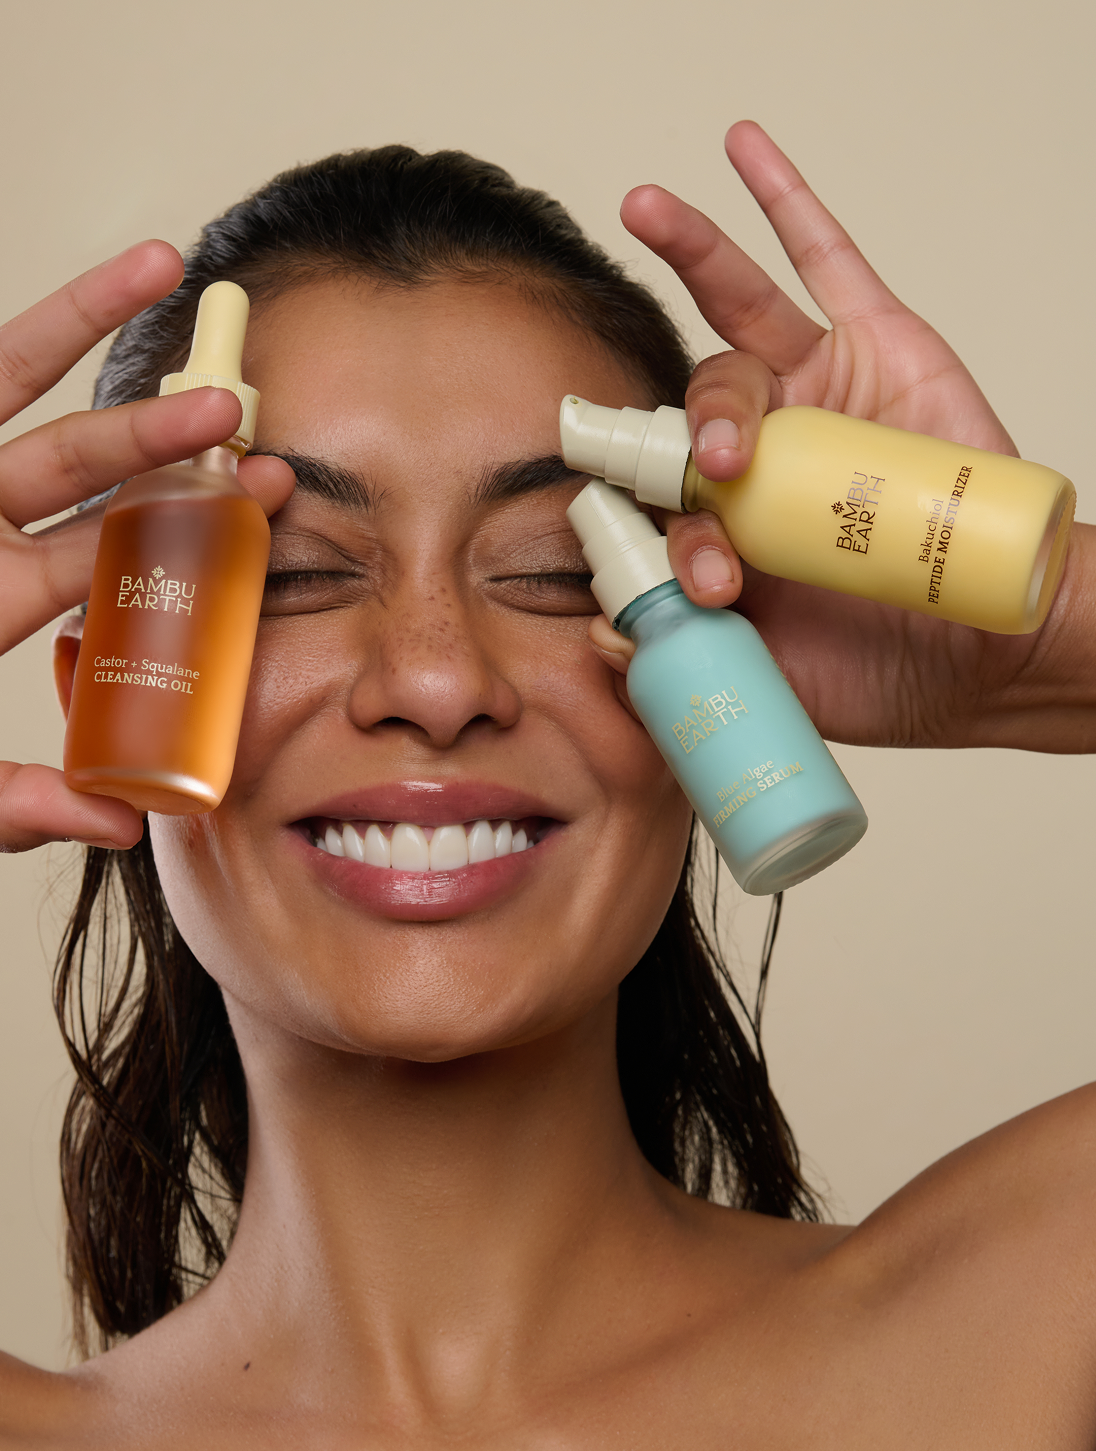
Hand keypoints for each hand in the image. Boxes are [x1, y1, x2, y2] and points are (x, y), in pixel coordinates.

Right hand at [0, 242, 295, 851]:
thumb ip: (15, 805)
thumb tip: (124, 825)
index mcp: (1, 599)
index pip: (118, 563)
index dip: (194, 535)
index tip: (271, 511)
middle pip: (94, 478)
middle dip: (170, 446)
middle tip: (249, 419)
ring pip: (28, 403)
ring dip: (97, 340)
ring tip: (170, 274)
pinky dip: (37, 325)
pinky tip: (100, 271)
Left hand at [590, 121, 1095, 753]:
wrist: (986, 647)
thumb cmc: (879, 664)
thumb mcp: (773, 672)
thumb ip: (691, 650)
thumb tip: (603, 632)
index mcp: (716, 520)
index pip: (656, 496)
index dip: (655, 524)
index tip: (693, 580)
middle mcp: (754, 448)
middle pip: (690, 403)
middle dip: (693, 431)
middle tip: (719, 471)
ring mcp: (812, 392)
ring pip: (737, 314)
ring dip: (693, 257)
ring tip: (654, 214)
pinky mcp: (876, 347)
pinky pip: (825, 261)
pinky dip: (786, 202)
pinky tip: (739, 148)